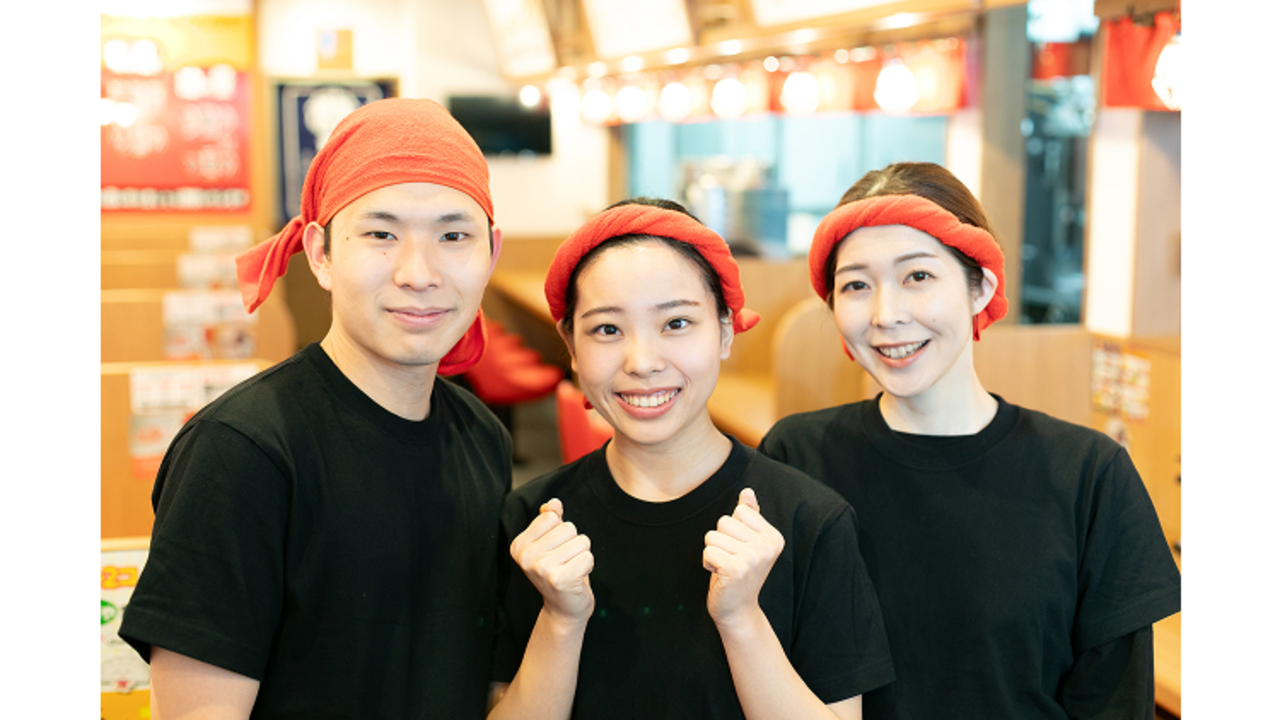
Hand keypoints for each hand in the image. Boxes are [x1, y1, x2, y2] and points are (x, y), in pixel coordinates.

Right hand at [510, 498, 594, 624]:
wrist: (563, 608)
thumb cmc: (558, 571)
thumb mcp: (550, 543)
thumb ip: (550, 520)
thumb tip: (553, 503)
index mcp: (519, 545)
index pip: (551, 516)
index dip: (560, 530)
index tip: (554, 550)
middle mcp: (527, 557)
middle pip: (568, 528)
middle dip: (573, 543)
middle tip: (565, 562)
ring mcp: (542, 569)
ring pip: (581, 541)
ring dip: (582, 555)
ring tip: (571, 569)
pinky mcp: (561, 579)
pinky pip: (588, 557)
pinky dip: (588, 566)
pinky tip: (577, 577)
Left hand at [703, 488, 784, 625]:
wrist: (737, 610)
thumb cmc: (738, 573)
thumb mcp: (746, 543)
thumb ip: (749, 517)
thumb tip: (747, 492)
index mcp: (773, 537)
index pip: (739, 511)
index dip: (731, 529)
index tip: (739, 549)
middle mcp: (767, 547)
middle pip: (724, 521)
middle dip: (720, 540)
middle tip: (731, 560)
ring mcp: (753, 558)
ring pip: (713, 536)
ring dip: (713, 552)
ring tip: (725, 568)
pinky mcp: (736, 569)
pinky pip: (708, 551)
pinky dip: (708, 563)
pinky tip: (720, 575)